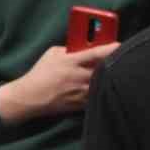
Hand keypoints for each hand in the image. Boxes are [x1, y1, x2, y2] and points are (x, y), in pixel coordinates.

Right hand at [0, 43, 119, 123]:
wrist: (29, 97)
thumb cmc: (39, 73)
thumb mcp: (52, 54)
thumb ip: (69, 50)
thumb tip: (85, 47)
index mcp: (70, 61)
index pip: (96, 53)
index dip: (111, 48)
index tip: (120, 45)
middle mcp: (77, 76)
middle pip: (104, 69)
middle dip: (113, 63)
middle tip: (119, 59)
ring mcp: (80, 92)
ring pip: (102, 83)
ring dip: (108, 78)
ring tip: (112, 74)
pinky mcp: (80, 104)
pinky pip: (96, 96)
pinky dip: (100, 91)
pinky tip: (101, 87)